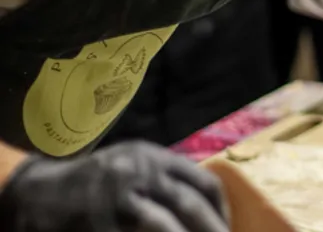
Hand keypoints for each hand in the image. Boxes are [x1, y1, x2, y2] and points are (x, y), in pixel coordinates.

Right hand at [0, 141, 229, 231]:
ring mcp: (118, 204)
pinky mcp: (101, 228)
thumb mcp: (133, 163)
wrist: (37, 194)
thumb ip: (167, 177)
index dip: (220, 210)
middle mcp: (139, 176)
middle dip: (213, 230)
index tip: (226, 227)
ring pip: (166, 227)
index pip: (204, 182)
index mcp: (153, 158)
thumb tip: (210, 203)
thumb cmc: (96, 180)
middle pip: (190, 206)